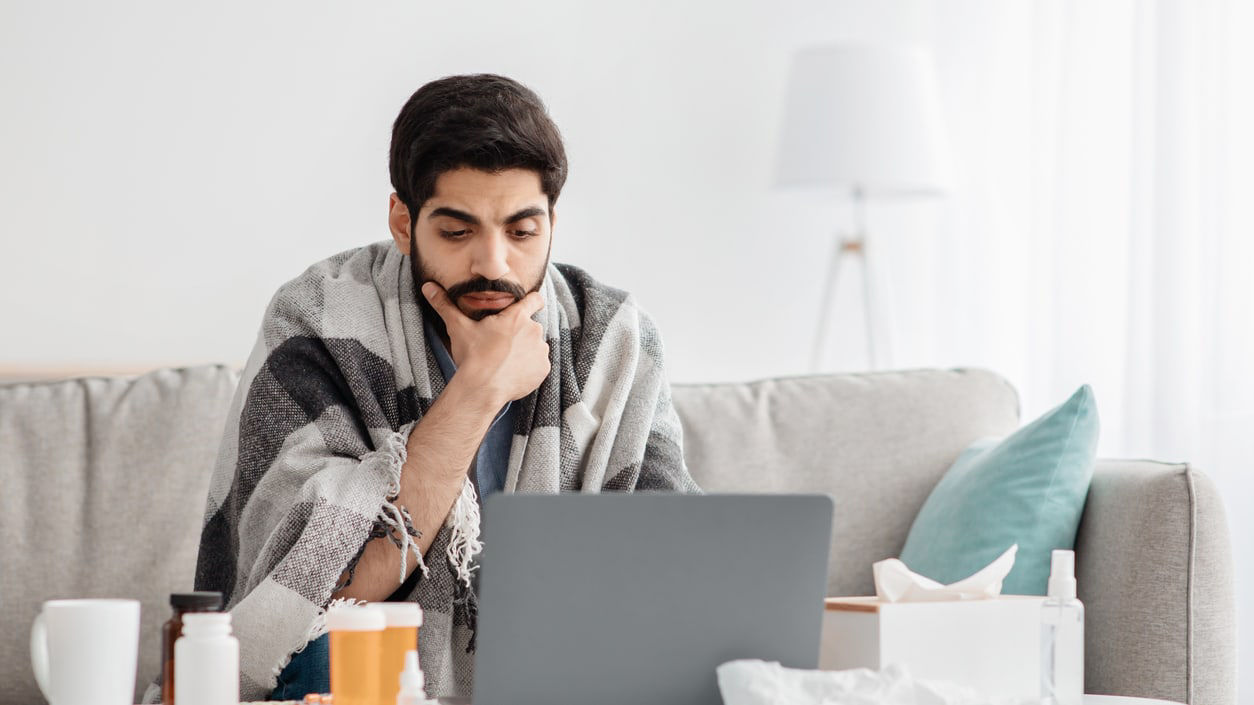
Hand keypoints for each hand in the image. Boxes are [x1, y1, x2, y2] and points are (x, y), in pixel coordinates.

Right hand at [421, 282, 550, 406]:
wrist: (482, 388)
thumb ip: (445, 305)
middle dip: (519, 333)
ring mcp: (540, 351)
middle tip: (500, 345)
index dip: (532, 301)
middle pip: (530, 326)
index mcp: (517, 317)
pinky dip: (529, 368)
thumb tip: (428, 286)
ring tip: (505, 360)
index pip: (535, 299)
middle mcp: (534, 330)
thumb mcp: (458, 327)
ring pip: (535, 346)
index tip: (526, 306)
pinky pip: (539, 365)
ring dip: (525, 350)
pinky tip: (512, 372)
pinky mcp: (543, 369)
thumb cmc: (472, 356)